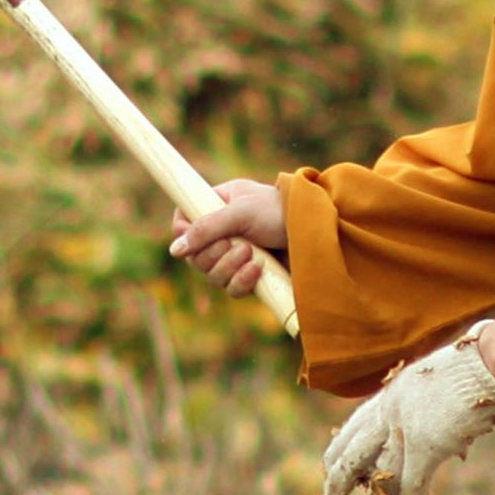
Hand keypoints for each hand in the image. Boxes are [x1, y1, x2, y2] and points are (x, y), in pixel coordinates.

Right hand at [168, 178, 286, 298]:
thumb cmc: (280, 211)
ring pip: (212, 275)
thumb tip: (175, 251)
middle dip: (214, 255)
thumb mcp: (241, 213)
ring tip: (252, 254)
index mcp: (217, 205)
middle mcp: (223, 231)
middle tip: (237, 245)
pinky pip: (232, 288)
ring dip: (229, 267)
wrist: (320, 231)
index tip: (194, 238)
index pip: (183, 222)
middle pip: (195, 255)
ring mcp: (236, 255)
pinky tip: (258, 270)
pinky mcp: (251, 276)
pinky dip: (242, 282)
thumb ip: (207, 229)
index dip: (183, 234)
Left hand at [321, 325, 494, 494]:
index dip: (343, 444)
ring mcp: (406, 428)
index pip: (357, 422)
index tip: (330, 460)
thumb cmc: (478, 362)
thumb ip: (432, 400)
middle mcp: (391, 409)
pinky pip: (412, 486)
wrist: (490, 362)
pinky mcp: (426, 445)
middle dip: (342, 476)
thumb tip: (444, 420)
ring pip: (384, 476)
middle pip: (357, 449)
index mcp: (394, 391)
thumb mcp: (442, 377)